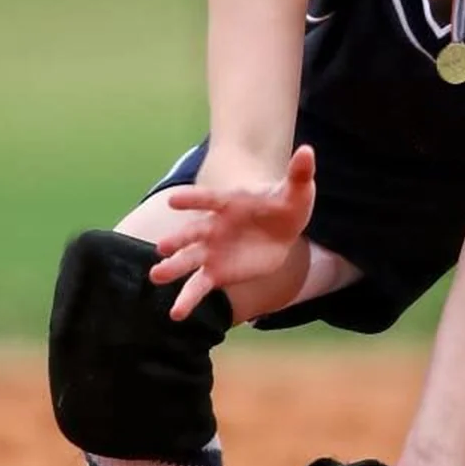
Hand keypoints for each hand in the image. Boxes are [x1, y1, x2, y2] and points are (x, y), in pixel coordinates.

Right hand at [150, 145, 315, 319]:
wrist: (280, 229)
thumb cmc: (284, 205)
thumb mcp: (297, 191)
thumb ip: (299, 174)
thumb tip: (308, 151)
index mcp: (229, 202)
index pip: (207, 199)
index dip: (192, 199)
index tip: (173, 201)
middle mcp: (213, 226)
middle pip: (192, 232)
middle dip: (177, 239)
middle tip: (161, 247)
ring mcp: (212, 250)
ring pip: (188, 261)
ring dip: (173, 268)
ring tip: (156, 277)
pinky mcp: (217, 272)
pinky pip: (200, 286)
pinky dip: (188, 299)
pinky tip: (176, 314)